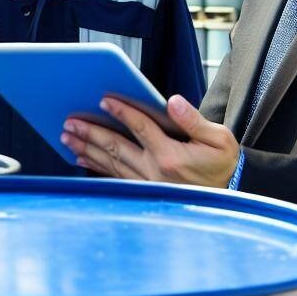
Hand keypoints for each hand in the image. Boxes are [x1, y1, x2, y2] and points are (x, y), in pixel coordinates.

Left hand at [59, 95, 240, 187]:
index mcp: (171, 156)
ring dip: (87, 149)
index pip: (141, 127)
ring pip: (110, 163)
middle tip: (70, 121)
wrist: (228, 195)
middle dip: (91, 132)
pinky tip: (81, 159)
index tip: (104, 100)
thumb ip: (193, 120)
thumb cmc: (222, 165)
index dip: (122, 112)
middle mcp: (154, 171)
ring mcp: (146, 183)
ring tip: (68, 136)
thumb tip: (172, 102)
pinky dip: (95, 167)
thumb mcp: (220, 140)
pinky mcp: (143, 191)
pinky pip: (113, 177)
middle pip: (116, 146)